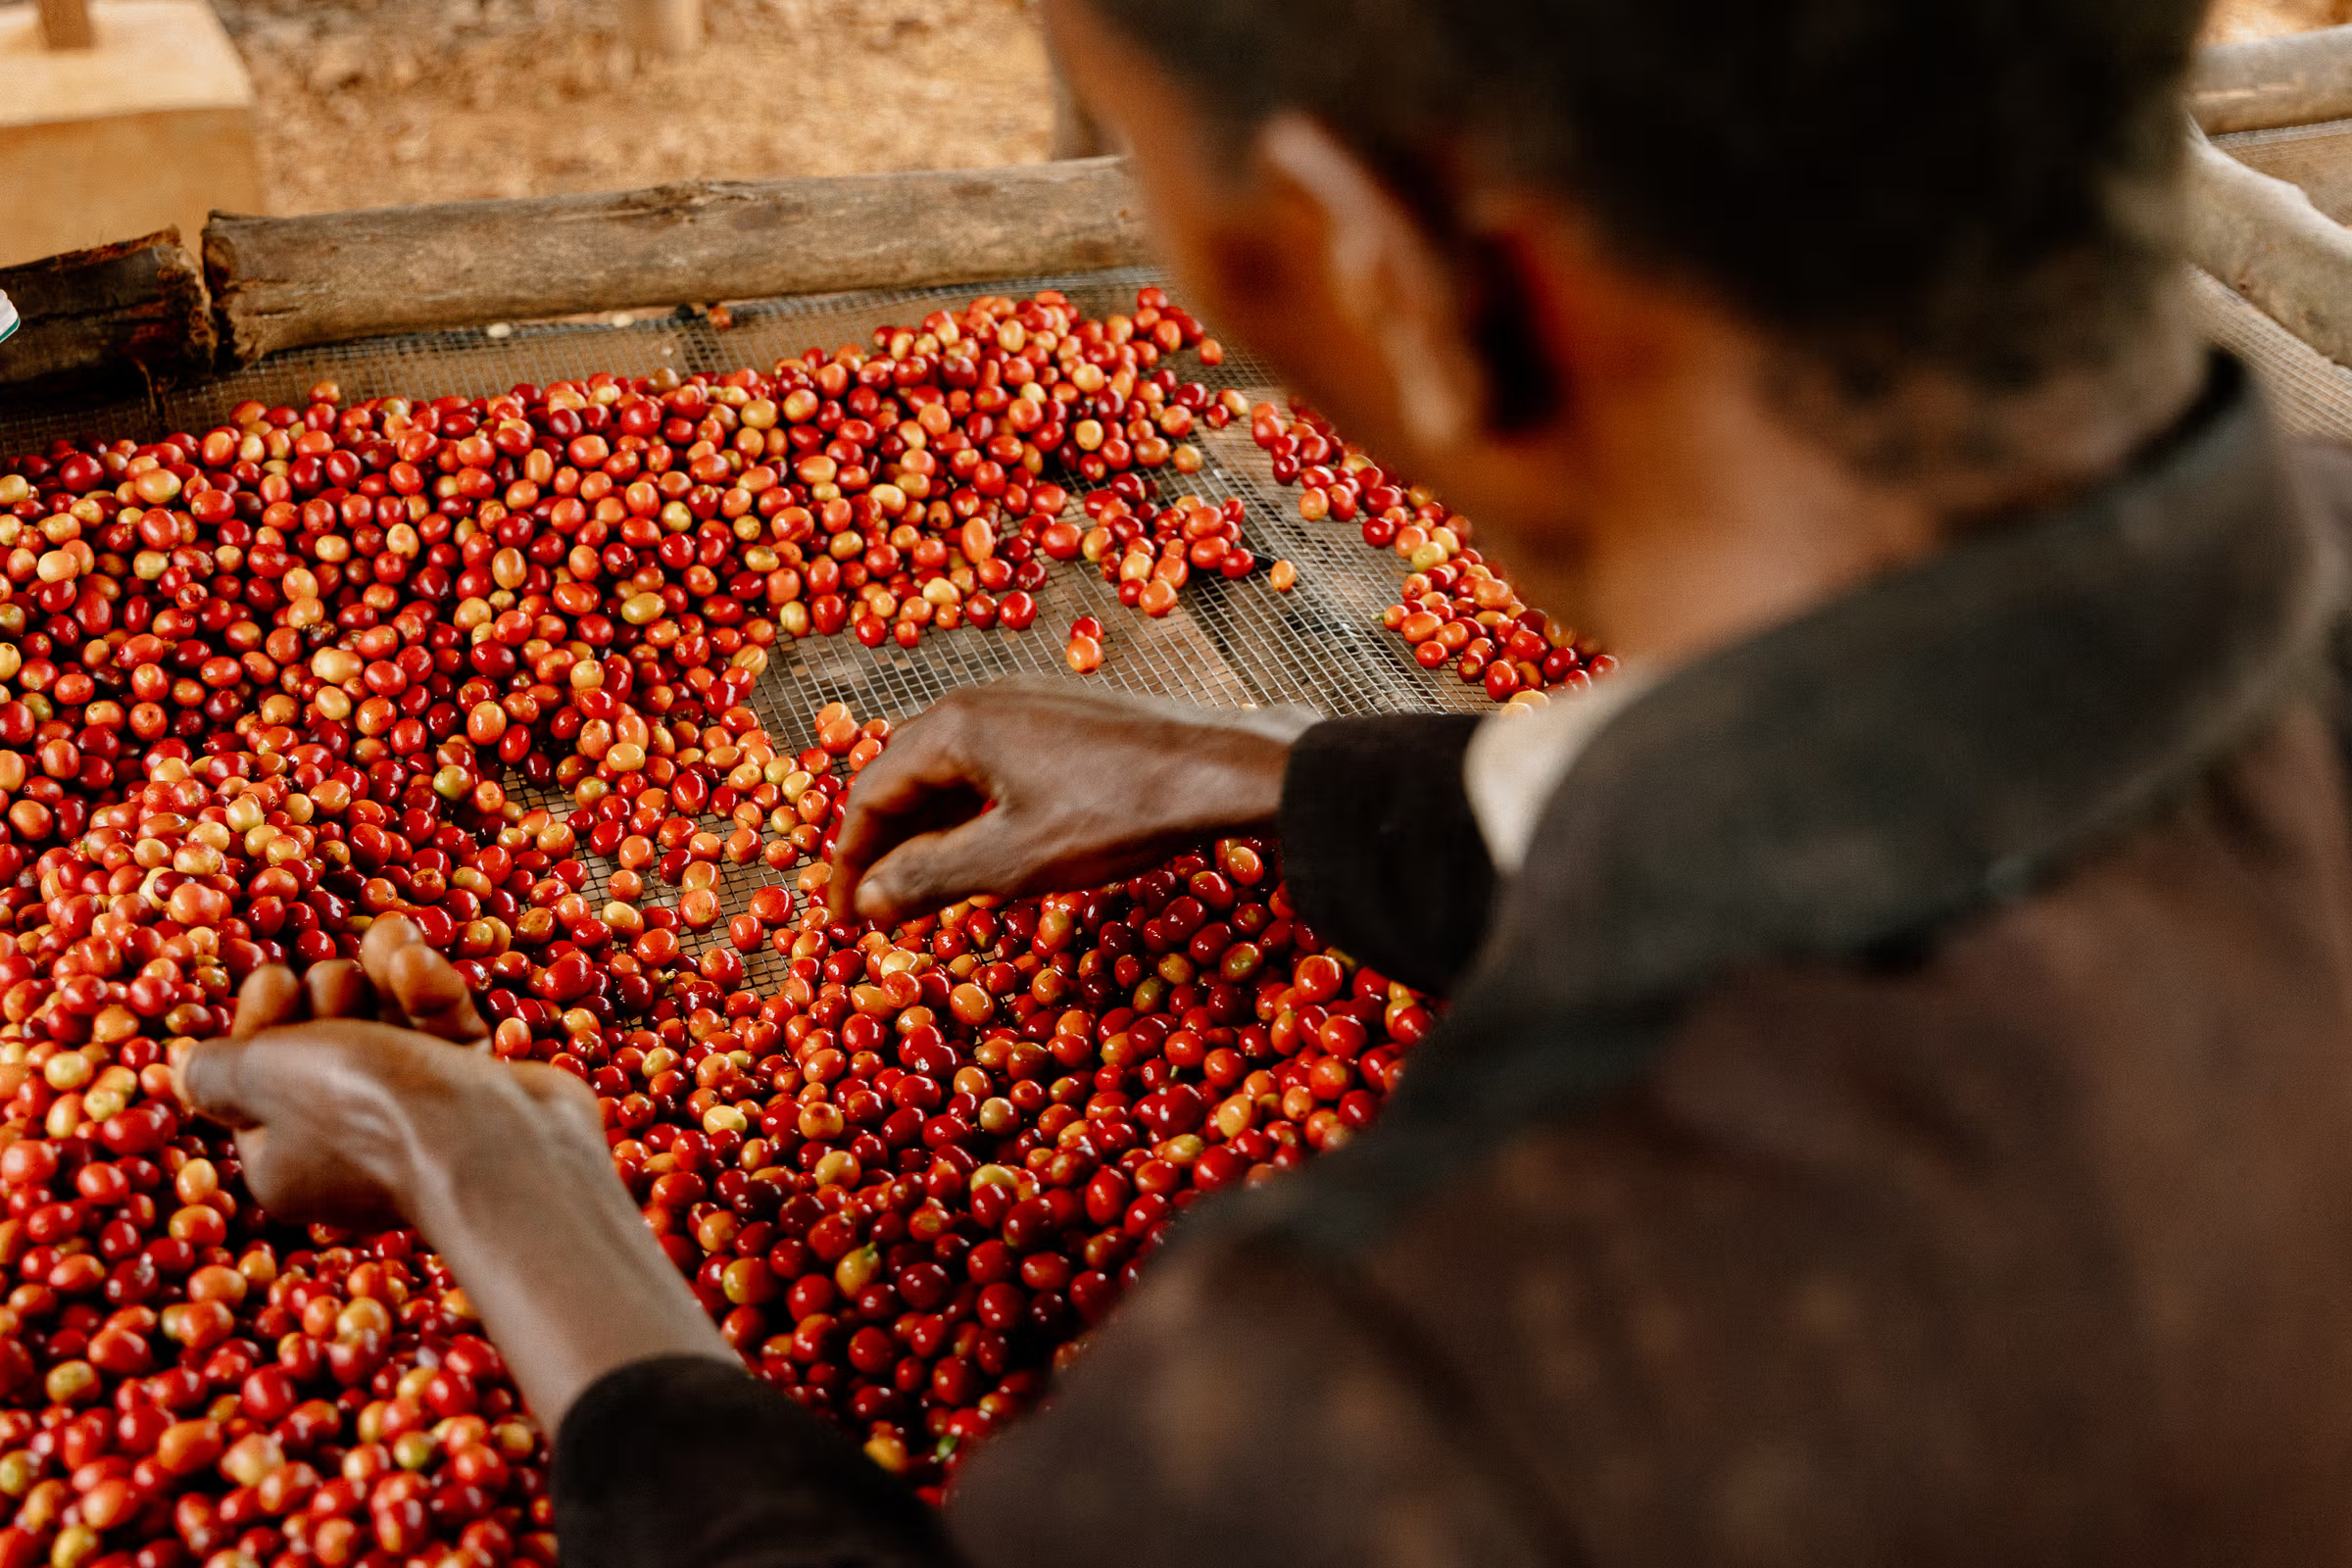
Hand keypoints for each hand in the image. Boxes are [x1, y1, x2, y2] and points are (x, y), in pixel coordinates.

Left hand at [185, 921, 565, 1231]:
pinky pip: (442, 1036)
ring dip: (384, 978)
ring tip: (391, 933)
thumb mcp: (262, 1075)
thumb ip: (217, 1068)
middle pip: (325, 1051)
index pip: (257, 1081)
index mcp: (284, 1162)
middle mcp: (348, 1149)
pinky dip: (431, 995)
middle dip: (329, 996)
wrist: (497, 1144)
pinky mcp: (475, 1098)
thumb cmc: (365, 1108)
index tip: (274, 976)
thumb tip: (185, 1070)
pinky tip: (421, 959)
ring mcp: (417, 1124)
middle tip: (335, 977)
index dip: (260, 1020)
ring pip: (389, 1032)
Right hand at [828, 679, 1315, 923]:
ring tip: (924, 895)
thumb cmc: (1119, 813)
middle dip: (887, 848)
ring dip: (933, 835)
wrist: (1224, 769)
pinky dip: (977, 814)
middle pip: (908, 778)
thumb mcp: (1014, 861)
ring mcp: (1030, 703)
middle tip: (875, 913)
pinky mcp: (1067, 719)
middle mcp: (984, 700)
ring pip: (955, 773)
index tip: (844, 920)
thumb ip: (930, 878)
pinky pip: (997, 766)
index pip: (872, 793)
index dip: (850, 863)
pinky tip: (988, 855)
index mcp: (956, 724)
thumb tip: (867, 901)